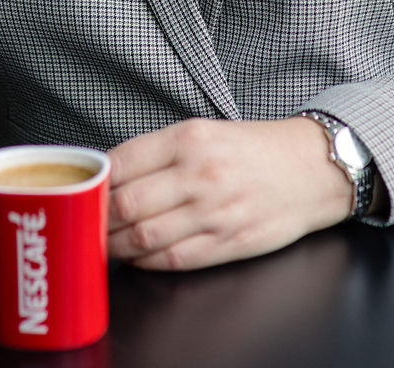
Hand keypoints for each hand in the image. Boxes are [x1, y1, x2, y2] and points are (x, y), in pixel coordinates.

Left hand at [106, 115, 352, 270]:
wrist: (308, 169)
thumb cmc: (253, 149)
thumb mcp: (203, 131)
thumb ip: (158, 152)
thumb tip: (110, 173)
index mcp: (189, 138)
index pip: (121, 163)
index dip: (95, 182)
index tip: (84, 189)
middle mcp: (199, 174)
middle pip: (126, 205)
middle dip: (99, 219)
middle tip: (87, 222)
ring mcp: (214, 213)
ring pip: (144, 237)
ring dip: (116, 245)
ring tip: (106, 243)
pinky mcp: (227, 243)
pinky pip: (172, 260)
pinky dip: (146, 262)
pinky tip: (138, 256)